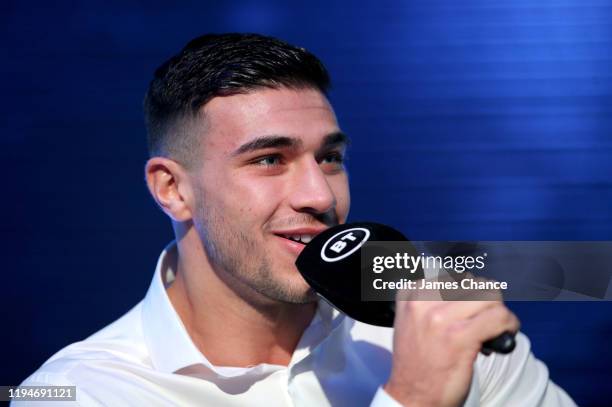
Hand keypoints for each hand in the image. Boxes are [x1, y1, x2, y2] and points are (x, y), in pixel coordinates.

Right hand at [384, 282, 519, 406]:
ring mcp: (440, 318)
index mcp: (410, 295)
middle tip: (487, 319)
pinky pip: (499, 317)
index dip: (470, 291)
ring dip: (499, 312)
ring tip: (496, 326)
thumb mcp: (411, 322)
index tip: (474, 307)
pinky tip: (503, 336)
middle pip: (473, 283)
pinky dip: (509, 325)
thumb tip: (470, 287)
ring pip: (489, 295)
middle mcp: (422, 302)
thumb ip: (431, 301)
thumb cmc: (417, 361)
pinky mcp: (460, 337)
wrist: (412, 396)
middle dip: (487, 300)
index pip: (454, 276)